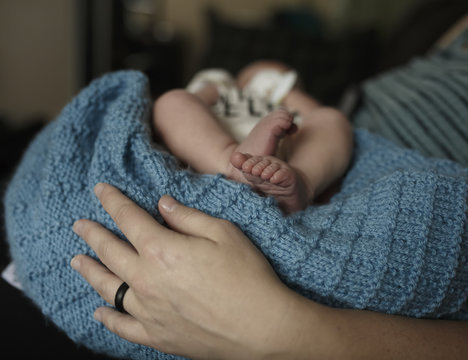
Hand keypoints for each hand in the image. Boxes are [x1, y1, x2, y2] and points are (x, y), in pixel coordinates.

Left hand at [71, 183, 304, 358]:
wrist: (261, 327)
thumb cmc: (248, 276)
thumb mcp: (223, 233)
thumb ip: (187, 217)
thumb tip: (163, 203)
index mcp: (162, 250)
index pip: (128, 218)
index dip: (112, 201)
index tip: (100, 190)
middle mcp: (147, 280)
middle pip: (110, 252)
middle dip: (93, 234)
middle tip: (80, 224)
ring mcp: (148, 311)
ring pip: (108, 288)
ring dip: (90, 271)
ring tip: (78, 261)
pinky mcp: (157, 336)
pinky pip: (122, 327)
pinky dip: (107, 318)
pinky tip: (99, 311)